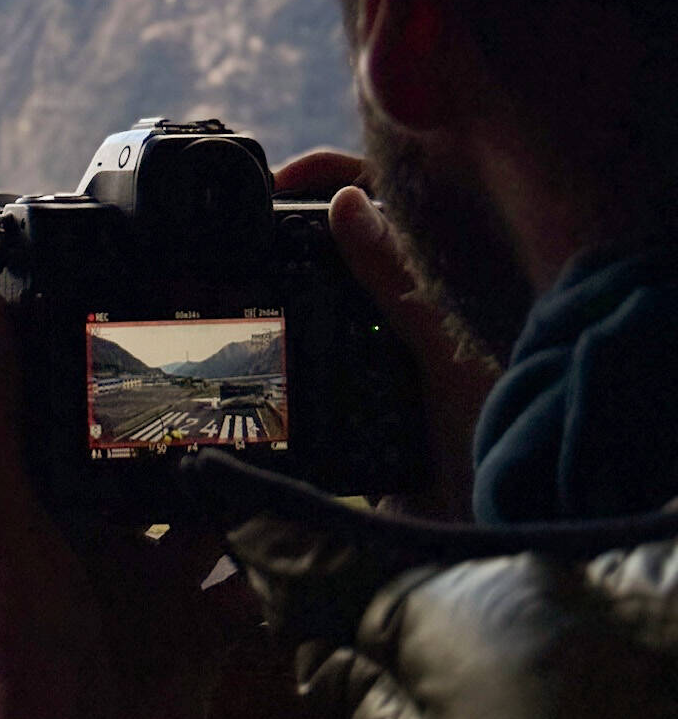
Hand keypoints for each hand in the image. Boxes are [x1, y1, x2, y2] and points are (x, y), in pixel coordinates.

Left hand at [0, 291, 261, 718]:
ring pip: (213, 522)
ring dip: (244, 487)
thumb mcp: (4, 509)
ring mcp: (159, 588)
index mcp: (58, 508)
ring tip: (286, 431)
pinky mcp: (204, 632)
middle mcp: (108, 542)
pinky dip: (281, 560)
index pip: (89, 427)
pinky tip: (314, 517)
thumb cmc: (29, 630)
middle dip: (194, 431)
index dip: (115, 384)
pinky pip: (254, 589)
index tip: (150, 326)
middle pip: (157, 471)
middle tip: (242, 376)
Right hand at [273, 150, 496, 520]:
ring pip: (310, 285)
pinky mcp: (343, 392)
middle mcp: (405, 303)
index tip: (277, 180)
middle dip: (286, 217)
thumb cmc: (494, 447)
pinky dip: (265, 326)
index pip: (382, 198)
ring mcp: (373, 346)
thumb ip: (400, 282)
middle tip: (238, 220)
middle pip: (338, 234)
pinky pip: (298, 343)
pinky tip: (238, 324)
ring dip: (269, 273)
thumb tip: (348, 200)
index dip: (330, 176)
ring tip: (224, 267)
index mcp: (440, 280)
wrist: (481, 543)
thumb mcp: (447, 358)